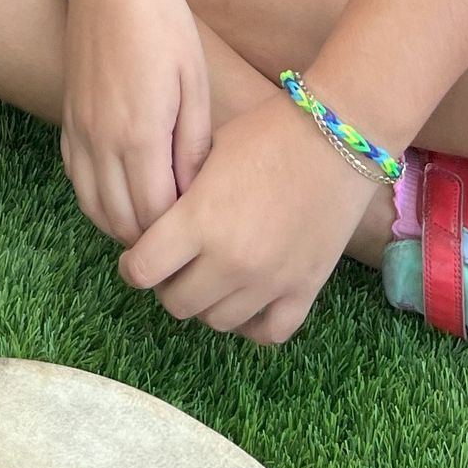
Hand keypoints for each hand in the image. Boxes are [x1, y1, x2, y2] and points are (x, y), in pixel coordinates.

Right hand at [61, 0, 211, 244]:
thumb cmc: (162, 22)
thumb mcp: (193, 80)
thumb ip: (193, 145)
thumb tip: (194, 194)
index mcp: (139, 134)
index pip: (155, 217)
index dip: (179, 232)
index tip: (204, 226)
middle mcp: (101, 141)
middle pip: (122, 223)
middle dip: (154, 239)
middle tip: (186, 230)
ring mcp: (79, 132)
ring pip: (94, 209)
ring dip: (124, 224)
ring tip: (158, 216)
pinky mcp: (67, 119)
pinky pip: (77, 181)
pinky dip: (99, 201)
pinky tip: (125, 191)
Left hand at [121, 93, 380, 344]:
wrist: (335, 138)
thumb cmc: (264, 133)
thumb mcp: (206, 152)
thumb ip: (178, 195)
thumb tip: (154, 224)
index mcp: (198, 221)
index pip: (142, 270)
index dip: (132, 265)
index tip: (137, 255)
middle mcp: (229, 261)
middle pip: (176, 303)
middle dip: (166, 285)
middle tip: (174, 265)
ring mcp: (268, 283)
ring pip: (216, 322)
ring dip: (206, 302)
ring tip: (210, 277)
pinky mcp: (303, 292)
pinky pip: (266, 333)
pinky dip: (251, 322)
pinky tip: (246, 297)